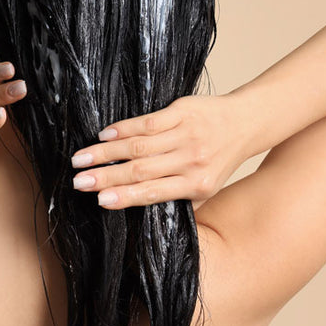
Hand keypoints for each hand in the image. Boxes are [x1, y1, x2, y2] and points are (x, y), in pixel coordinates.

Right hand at [69, 94, 248, 209]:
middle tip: (79, 181)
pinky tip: (103, 135)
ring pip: (139, 145)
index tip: (99, 200)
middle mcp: (192, 160)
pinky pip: (148, 122)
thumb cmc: (219, 159)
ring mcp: (187, 135)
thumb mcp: (206, 188)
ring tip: (81, 158)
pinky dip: (123, 128)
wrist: (246, 122)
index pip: (154, 192)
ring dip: (106, 152)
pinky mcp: (182, 112)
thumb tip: (138, 213)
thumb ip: (178, 200)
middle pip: (141, 170)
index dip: (125, 196)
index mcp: (197, 185)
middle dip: (106, 177)